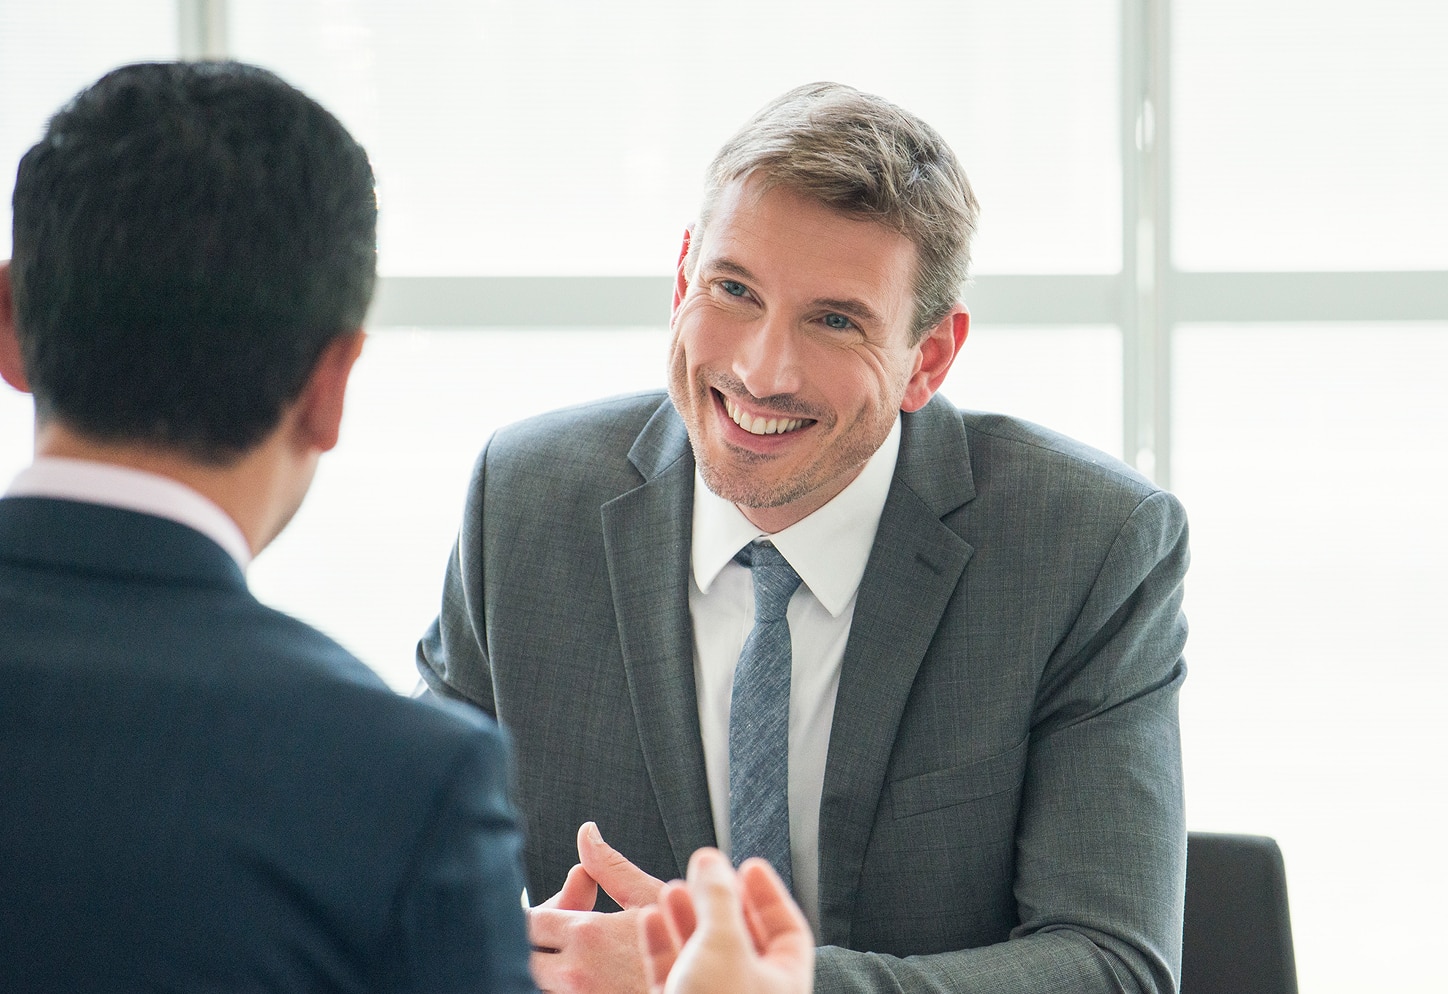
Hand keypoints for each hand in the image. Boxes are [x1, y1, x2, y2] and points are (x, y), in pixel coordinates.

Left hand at [529, 822, 664, 993]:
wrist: (701, 990)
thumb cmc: (681, 947)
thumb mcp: (650, 898)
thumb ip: (610, 866)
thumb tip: (587, 834)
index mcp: (588, 932)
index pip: (529, 921)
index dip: (535, 913)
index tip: (549, 912)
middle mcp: (575, 971)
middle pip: (525, 955)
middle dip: (535, 942)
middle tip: (557, 935)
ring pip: (539, 981)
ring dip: (548, 967)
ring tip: (573, 954)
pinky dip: (561, 984)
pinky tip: (586, 974)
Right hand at [638, 848, 813, 993]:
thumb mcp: (724, 944)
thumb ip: (718, 898)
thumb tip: (711, 860)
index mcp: (783, 983)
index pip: (786, 928)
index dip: (768, 893)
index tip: (748, 864)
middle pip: (741, 938)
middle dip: (719, 902)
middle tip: (703, 872)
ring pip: (703, 956)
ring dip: (687, 920)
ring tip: (671, 890)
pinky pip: (672, 977)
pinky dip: (661, 946)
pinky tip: (649, 920)